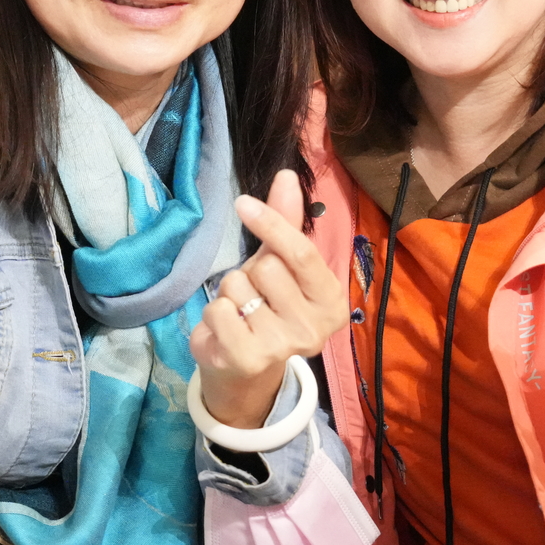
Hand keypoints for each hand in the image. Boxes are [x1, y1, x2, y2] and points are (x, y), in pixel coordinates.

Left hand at [190, 170, 347, 428]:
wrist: (244, 369)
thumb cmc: (266, 306)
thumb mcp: (280, 264)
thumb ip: (286, 222)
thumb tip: (287, 175)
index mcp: (331, 300)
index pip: (300, 253)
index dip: (271, 224)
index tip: (243, 202)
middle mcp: (314, 327)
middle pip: (266, 267)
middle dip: (250, 272)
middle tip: (255, 293)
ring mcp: (282, 347)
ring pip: (238, 286)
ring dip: (229, 293)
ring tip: (240, 313)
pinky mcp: (248, 359)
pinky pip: (218, 310)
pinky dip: (213, 313)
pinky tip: (226, 329)